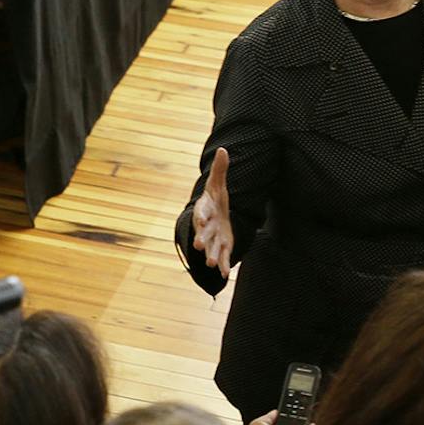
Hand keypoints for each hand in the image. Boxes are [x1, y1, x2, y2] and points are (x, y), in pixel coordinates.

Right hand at [190, 148, 235, 271]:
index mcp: (205, 211)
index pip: (201, 214)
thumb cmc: (215, 199)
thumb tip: (223, 150)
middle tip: (197, 246)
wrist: (215, 216)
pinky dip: (225, 266)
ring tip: (212, 265)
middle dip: (201, 239)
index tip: (200, 221)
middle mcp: (207, 227)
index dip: (200, 217)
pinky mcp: (223, 247)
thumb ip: (220, 170)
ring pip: (212, 249)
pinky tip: (226, 275)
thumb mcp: (218, 185)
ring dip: (212, 256)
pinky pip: (224, 257)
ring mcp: (214, 239)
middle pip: (203, 233)